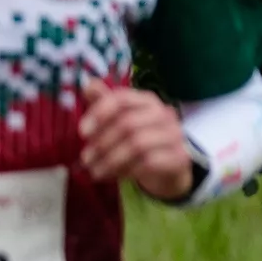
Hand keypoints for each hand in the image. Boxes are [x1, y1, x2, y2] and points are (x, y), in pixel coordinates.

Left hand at [79, 82, 194, 199]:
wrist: (166, 165)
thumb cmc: (136, 137)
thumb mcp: (117, 120)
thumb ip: (103, 103)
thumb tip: (88, 85)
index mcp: (145, 100)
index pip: (121, 99)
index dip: (99, 114)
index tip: (82, 133)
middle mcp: (163, 113)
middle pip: (127, 124)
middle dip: (102, 143)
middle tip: (86, 159)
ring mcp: (174, 135)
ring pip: (137, 145)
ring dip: (111, 160)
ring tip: (95, 170)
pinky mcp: (179, 156)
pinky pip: (149, 163)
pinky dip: (127, 171)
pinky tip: (115, 176)